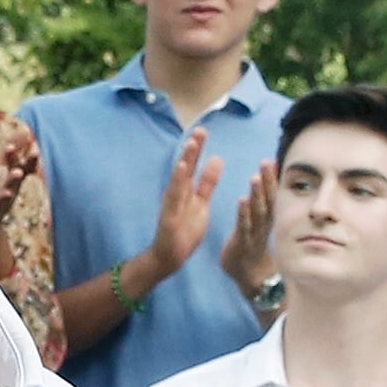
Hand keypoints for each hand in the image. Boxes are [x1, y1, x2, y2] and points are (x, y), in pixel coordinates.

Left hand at [0, 134, 35, 258]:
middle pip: (20, 172)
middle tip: (35, 151)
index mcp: (11, 175)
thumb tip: (24, 130)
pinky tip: (5, 193)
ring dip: (14, 180)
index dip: (29, 152)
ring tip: (18, 172)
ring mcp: (3, 199)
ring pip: (11, 188)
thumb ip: (7, 150)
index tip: (33, 138)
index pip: (24, 162)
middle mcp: (11, 186)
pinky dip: (1, 199)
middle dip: (27, 163)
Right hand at [145, 126, 224, 276]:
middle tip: (201, 130)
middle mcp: (178, 192)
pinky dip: (178, 181)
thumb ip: (208, 182)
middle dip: (193, 149)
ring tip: (192, 143)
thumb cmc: (185, 229)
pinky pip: (174, 196)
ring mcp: (172, 202)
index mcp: (187, 190)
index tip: (204, 131)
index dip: (198, 149)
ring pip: (179, 178)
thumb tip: (217, 159)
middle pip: (186, 167)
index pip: (193, 165)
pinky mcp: (169, 214)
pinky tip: (182, 167)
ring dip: (185, 160)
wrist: (170, 256)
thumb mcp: (202, 202)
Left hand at [215, 159, 276, 294]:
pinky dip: (244, 213)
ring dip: (257, 195)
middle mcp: (263, 224)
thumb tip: (263, 182)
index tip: (271, 159)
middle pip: (267, 200)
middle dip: (267, 181)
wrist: (251, 276)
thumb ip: (261, 202)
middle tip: (266, 162)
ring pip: (257, 212)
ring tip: (255, 178)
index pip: (271, 195)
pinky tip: (242, 199)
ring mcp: (254, 234)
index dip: (272, 178)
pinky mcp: (242, 243)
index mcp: (266, 217)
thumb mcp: (258, 222)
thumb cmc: (252, 244)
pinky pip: (244, 226)